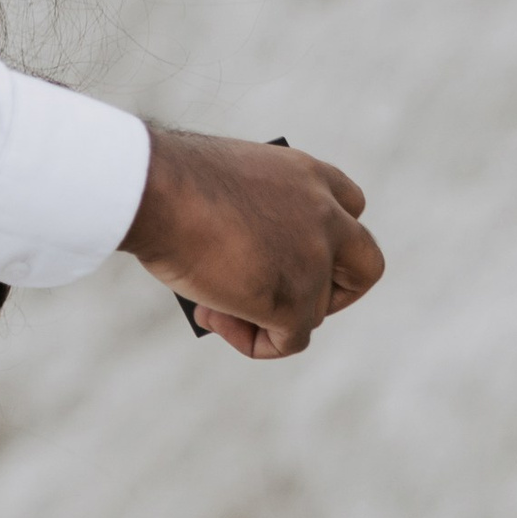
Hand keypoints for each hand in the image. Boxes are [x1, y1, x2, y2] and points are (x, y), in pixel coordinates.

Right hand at [122, 128, 382, 356]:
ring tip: (209, 306)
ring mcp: (316, 259)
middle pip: (363, 265)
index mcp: (308, 175)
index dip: (327, 240)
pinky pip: (289, 341)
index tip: (291, 252)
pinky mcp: (296, 300)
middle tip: (287, 298)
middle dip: (333, 291)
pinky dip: (254, 342)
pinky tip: (211, 318)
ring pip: (312, 311)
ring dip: (266, 318)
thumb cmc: (167, 183)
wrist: (153, 191)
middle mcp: (325, 215)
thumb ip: (254, 220)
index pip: (349, 209)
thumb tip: (245, 272)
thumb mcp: (227, 188)